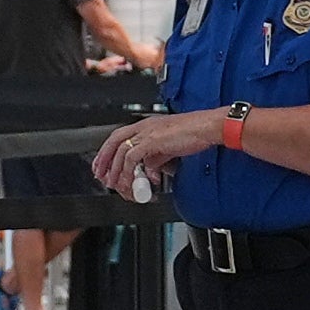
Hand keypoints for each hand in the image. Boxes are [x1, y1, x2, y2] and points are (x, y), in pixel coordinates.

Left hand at [93, 110, 221, 193]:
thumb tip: (148, 171)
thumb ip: (156, 158)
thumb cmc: (194, 134)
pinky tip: (131, 182)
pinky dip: (129, 172)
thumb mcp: (169, 148)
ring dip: (117, 171)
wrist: (207, 128)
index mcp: (147, 125)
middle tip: (102, 176)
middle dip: (105, 160)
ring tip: (117, 185)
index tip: (104, 165)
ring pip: (122, 151)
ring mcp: (147, 132)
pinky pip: (133, 158)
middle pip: (114, 141)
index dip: (108, 151)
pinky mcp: (152, 140)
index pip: (120, 136)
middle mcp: (144, 126)